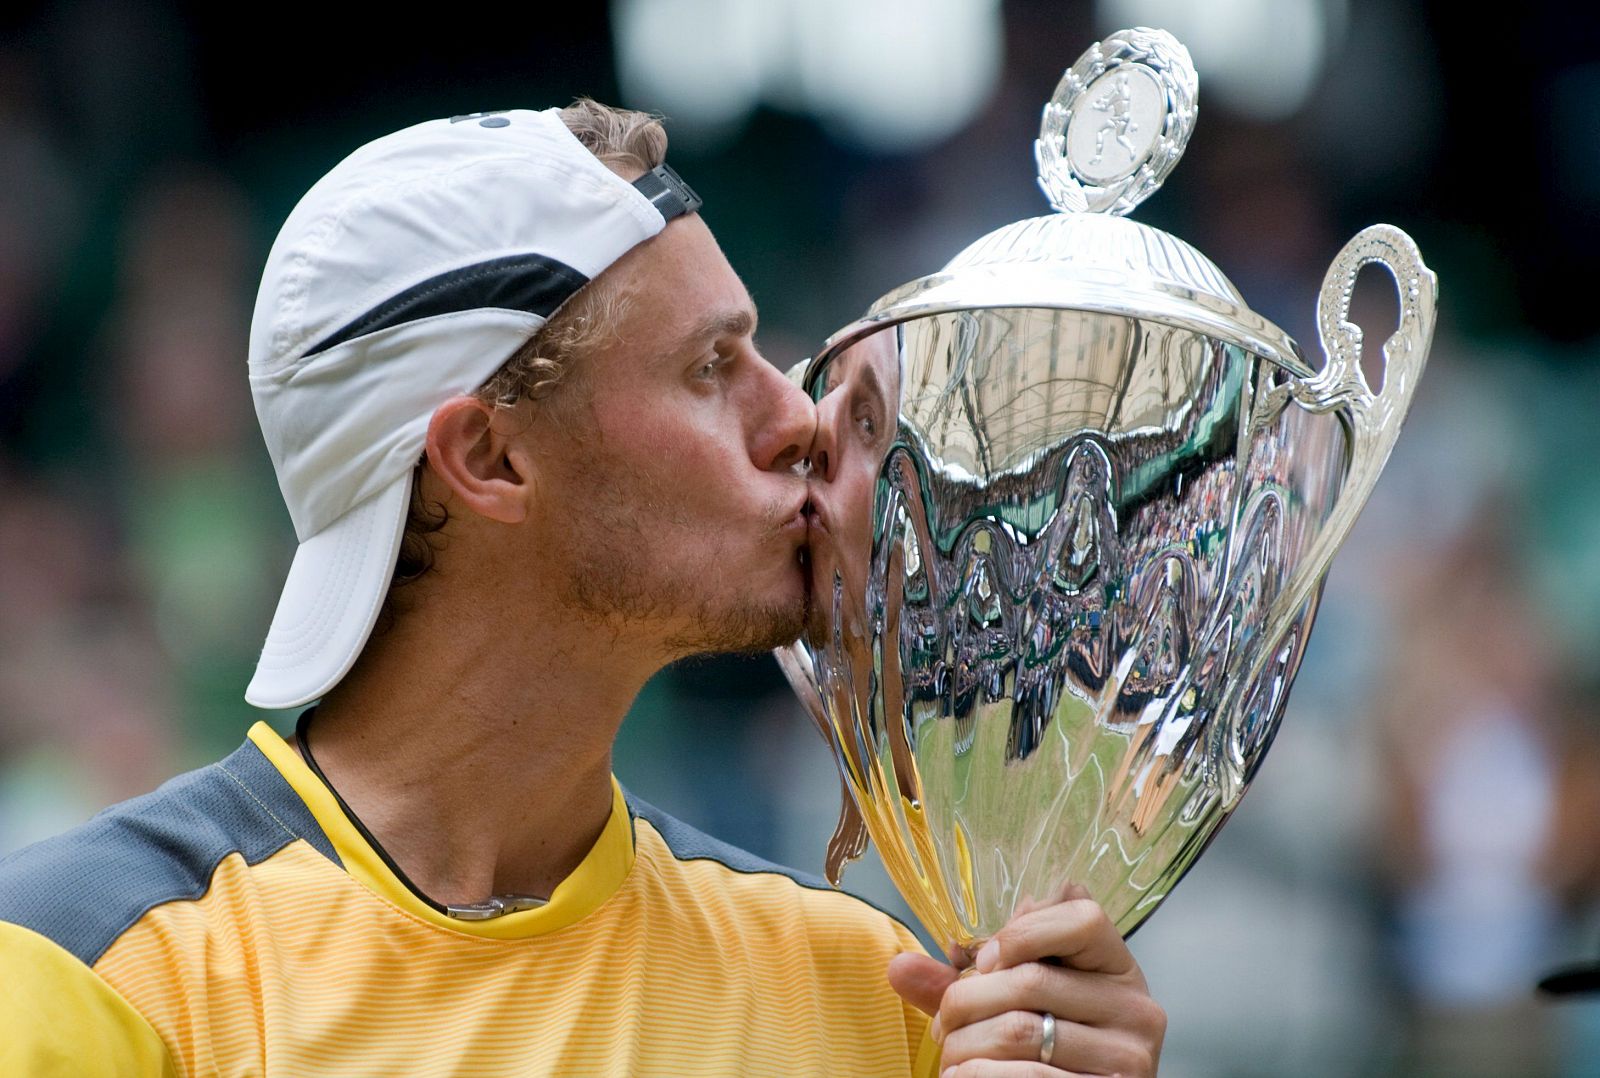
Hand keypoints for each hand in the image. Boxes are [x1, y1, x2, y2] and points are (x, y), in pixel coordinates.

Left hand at [887, 885, 1164, 1076]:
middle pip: (1032, 980)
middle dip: (965, 1000)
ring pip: (1019, 1032)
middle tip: (944, 1023)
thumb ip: (968, 982)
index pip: (1083, 918)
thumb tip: (899, 966)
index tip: (984, 961)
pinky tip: (960, 1077)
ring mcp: (1127, 1059)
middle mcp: (1135, 1010)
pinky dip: (975, 1076)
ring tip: (951, 1055)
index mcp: (1117, 969)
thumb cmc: (1050, 1051)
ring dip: (963, 1045)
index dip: (1023, 932)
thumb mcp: (1021, 1003)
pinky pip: (1026, 1077)